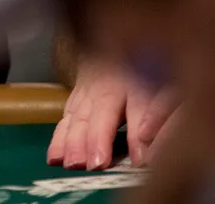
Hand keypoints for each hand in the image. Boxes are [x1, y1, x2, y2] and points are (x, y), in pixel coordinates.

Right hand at [47, 59, 176, 169]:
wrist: (111, 51)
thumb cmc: (142, 73)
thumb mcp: (160, 88)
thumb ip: (160, 117)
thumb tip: (151, 154)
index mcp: (132, 85)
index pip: (133, 110)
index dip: (133, 135)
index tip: (128, 161)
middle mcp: (103, 90)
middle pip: (96, 117)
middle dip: (91, 141)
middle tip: (88, 164)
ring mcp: (84, 96)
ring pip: (76, 119)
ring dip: (71, 142)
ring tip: (68, 163)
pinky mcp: (73, 103)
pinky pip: (64, 122)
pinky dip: (58, 140)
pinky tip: (54, 158)